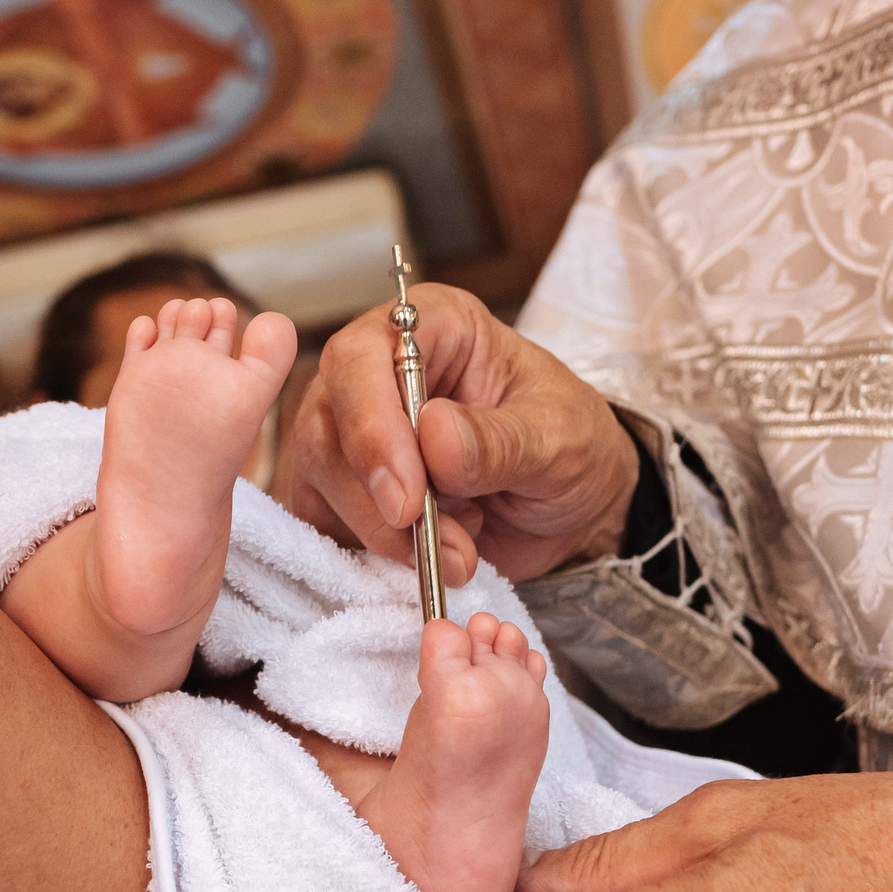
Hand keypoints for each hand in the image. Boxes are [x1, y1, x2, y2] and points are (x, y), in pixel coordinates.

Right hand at [286, 283, 639, 584]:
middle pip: (324, 425)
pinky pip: (327, 524)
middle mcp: (378, 374)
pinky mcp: (350, 492)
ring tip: (460, 555)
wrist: (573, 505)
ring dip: (382, 535)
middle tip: (442, 544)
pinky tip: (430, 561)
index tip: (409, 499)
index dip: (372, 428)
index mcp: (433, 330)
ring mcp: (355, 434)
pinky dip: (373, 554)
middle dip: (374, 497)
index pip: (362, 357)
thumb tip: (434, 436)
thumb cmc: (573, 447)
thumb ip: (502, 441)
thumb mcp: (561, 441)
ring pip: (319, 480)